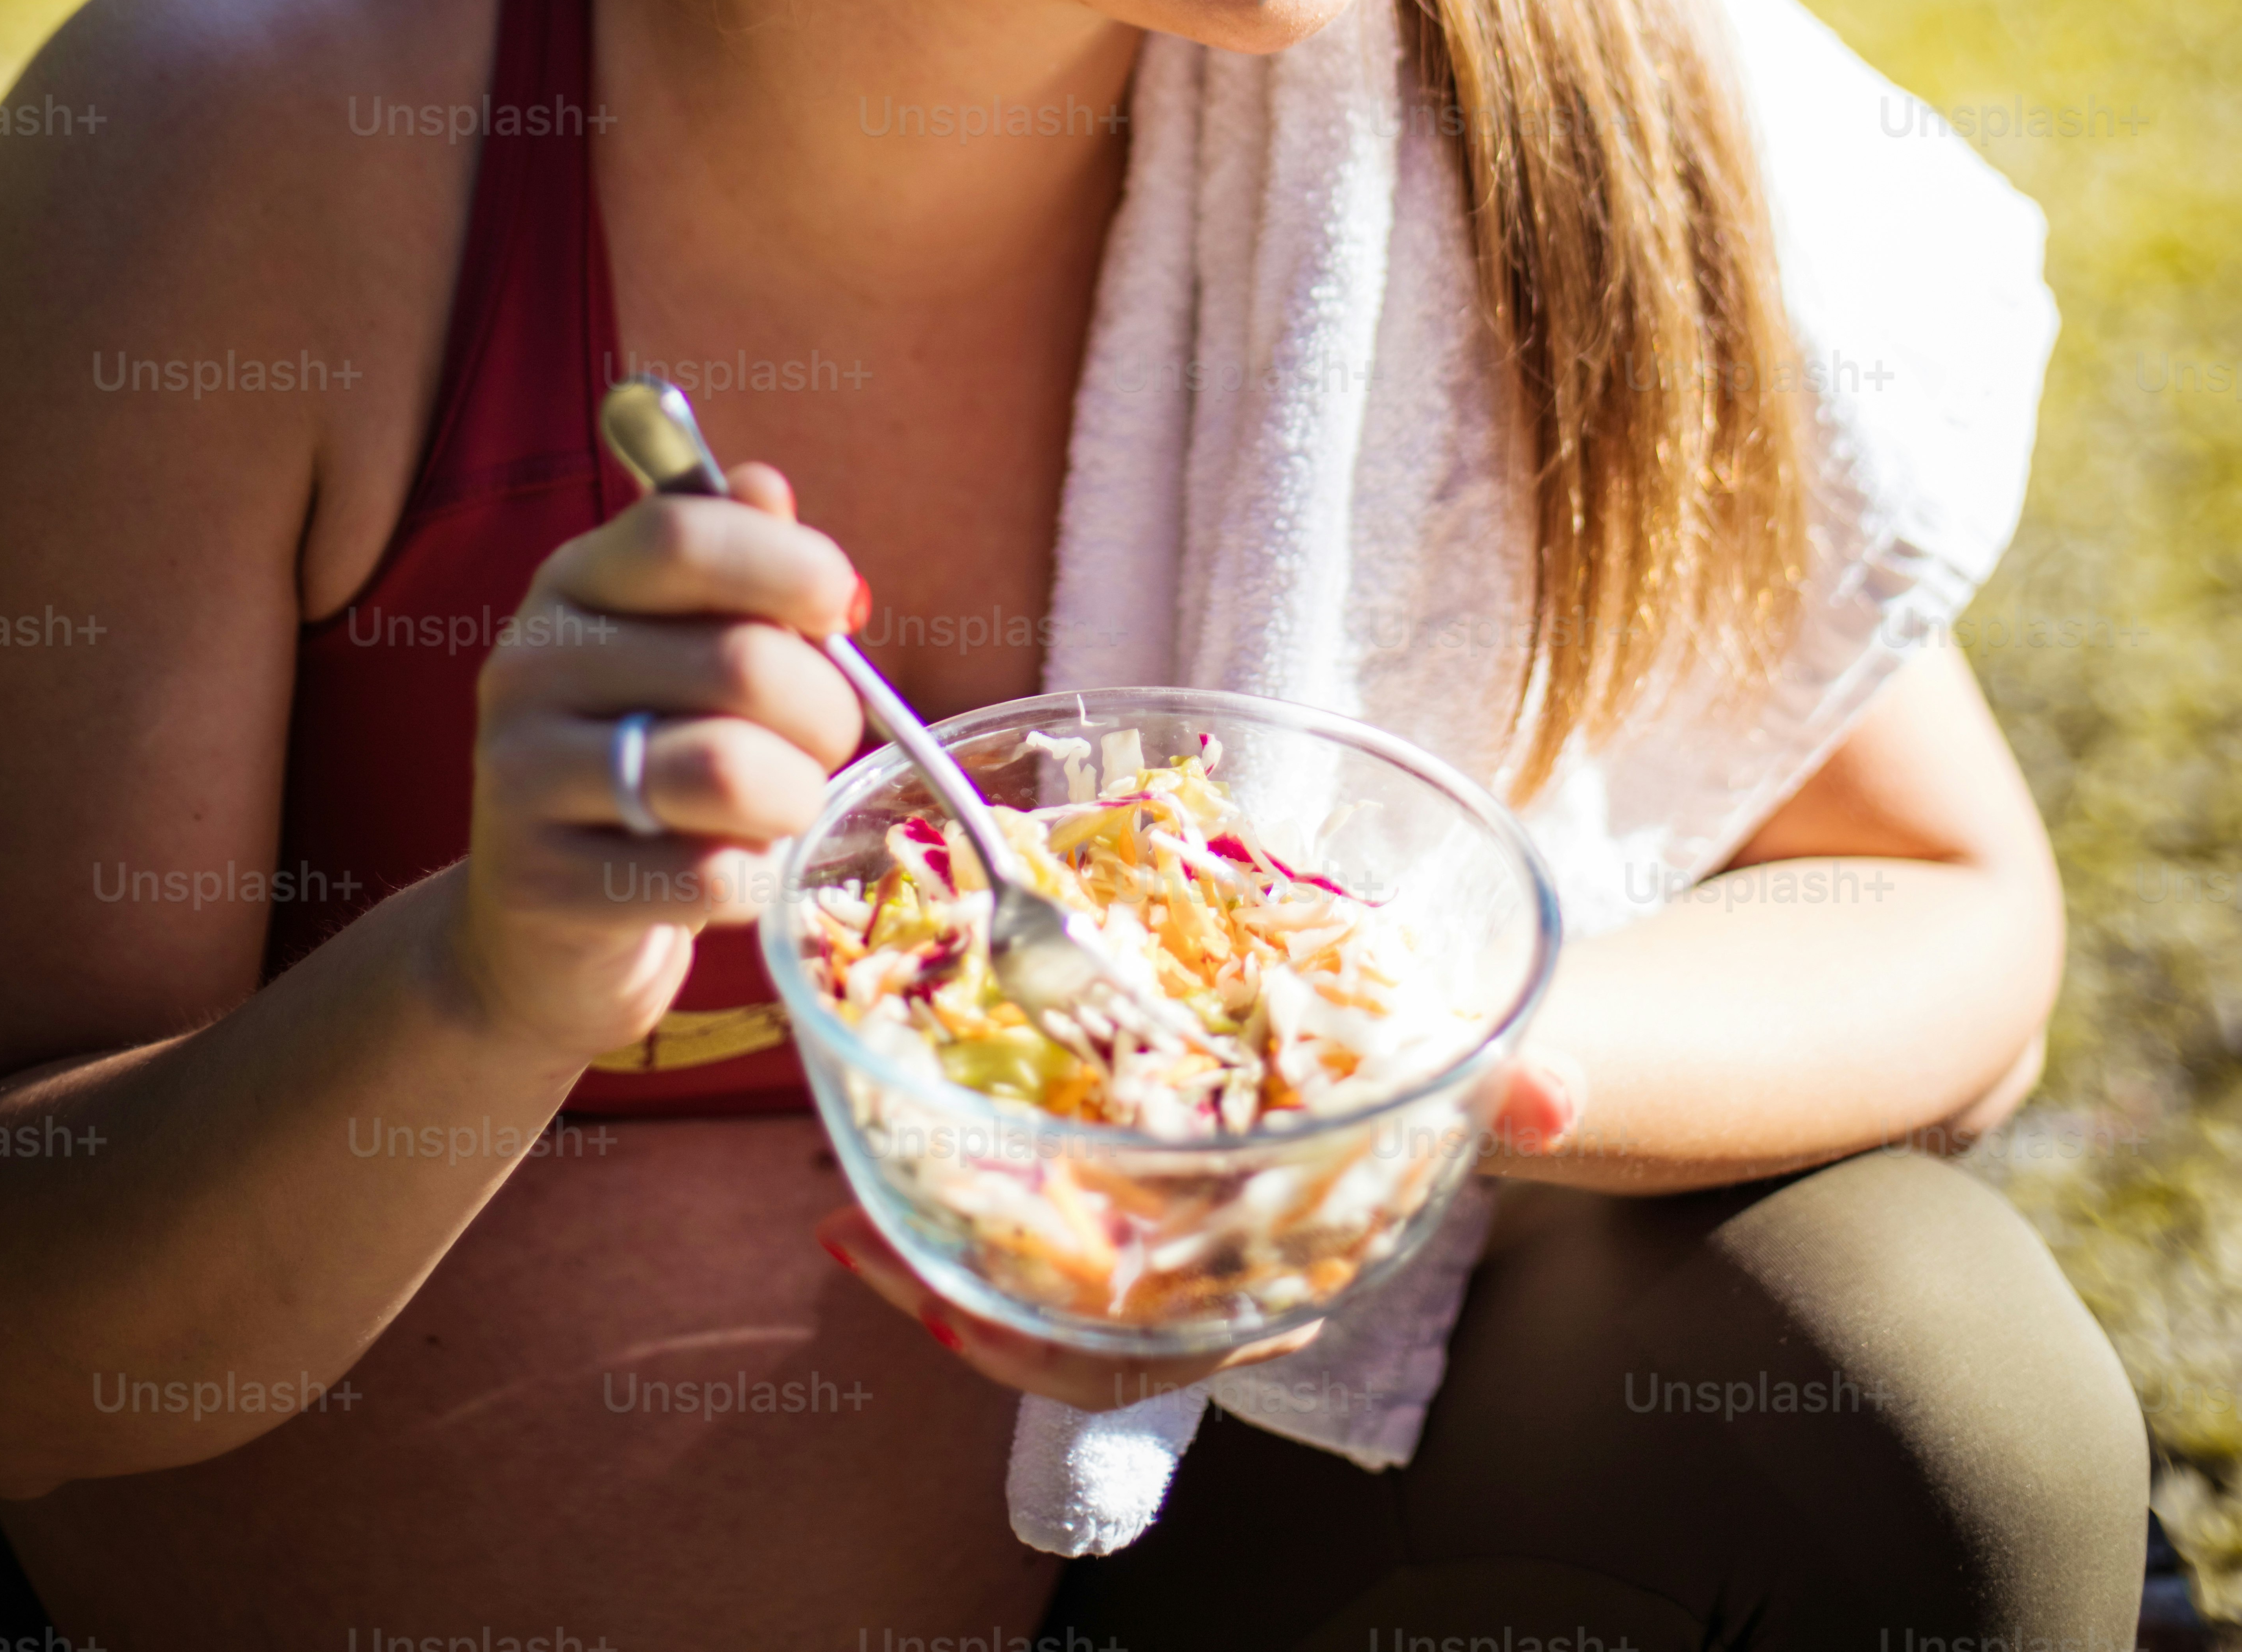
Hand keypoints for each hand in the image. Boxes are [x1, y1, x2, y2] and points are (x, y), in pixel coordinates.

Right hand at [446, 461, 863, 1066]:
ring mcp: (521, 776)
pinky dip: (754, 877)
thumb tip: (768, 488)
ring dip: (794, 796)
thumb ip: (735, 566)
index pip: (680, 535)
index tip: (842, 606)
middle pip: (738, 661)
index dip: (788, 563)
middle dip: (824, 710)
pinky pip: (707, 875)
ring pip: (727, 770)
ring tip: (784, 805)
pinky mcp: (542, 885)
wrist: (537, 927)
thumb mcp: (684, 646)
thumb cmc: (647, 757)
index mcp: (572, 585)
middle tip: (825, 742)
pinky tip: (734, 870)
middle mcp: (530, 666)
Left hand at [813, 1054, 1586, 1407]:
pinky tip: (886, 1131)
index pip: (1143, 1348)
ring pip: (1019, 1273)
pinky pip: (1017, 1191)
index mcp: (1256, 1272)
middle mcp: (1187, 1272)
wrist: (1412, 1051)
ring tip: (842, 1207)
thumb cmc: (1420, 1080)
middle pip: (1052, 1326)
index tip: (968, 1317)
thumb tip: (1557, 1094)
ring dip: (927, 1240)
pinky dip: (947, 1171)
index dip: (1052, 1348)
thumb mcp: (1460, 1084)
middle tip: (864, 1250)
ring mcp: (1141, 1223)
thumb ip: (1511, 1095)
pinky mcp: (1106, 1154)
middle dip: (955, 1300)